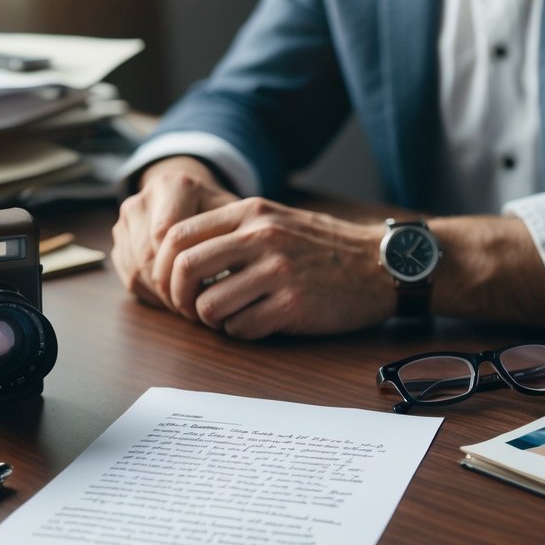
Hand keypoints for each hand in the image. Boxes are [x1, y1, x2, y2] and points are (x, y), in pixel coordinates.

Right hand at [111, 156, 236, 309]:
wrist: (189, 194)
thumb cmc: (216, 210)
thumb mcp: (232, 215)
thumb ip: (233, 237)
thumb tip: (233, 278)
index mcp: (174, 186)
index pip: (167, 234)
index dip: (182, 269)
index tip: (204, 292)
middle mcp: (144, 198)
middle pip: (147, 254)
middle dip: (169, 288)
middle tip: (191, 309)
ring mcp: (126, 217)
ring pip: (134, 267)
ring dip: (158, 294)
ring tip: (182, 306)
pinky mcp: (119, 235)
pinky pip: (126, 272)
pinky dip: (147, 292)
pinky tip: (167, 299)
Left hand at [149, 197, 393, 338]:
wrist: (380, 265)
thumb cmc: (323, 247)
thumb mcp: (277, 220)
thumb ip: (232, 229)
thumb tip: (176, 252)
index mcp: (252, 213)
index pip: (178, 234)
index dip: (164, 265)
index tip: (172, 283)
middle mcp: (262, 237)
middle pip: (184, 268)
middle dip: (177, 296)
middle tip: (189, 309)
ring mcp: (278, 271)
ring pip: (208, 304)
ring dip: (209, 319)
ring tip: (227, 317)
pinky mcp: (294, 305)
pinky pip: (241, 328)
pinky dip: (240, 332)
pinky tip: (256, 323)